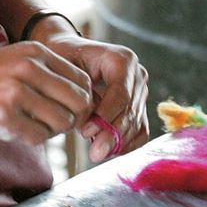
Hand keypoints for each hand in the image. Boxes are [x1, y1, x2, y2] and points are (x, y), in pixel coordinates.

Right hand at [0, 41, 92, 144]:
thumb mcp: (13, 60)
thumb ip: (45, 71)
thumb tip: (80, 96)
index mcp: (33, 51)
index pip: (80, 78)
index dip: (83, 99)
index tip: (73, 109)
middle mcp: (28, 67)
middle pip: (77, 101)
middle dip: (73, 117)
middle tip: (58, 123)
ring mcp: (16, 91)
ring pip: (61, 121)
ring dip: (52, 130)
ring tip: (34, 125)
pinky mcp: (5, 115)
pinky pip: (38, 136)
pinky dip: (33, 138)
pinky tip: (17, 129)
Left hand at [37, 29, 148, 162]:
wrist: (71, 53)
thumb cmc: (65, 56)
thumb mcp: (66, 65)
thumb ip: (77, 92)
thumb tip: (89, 126)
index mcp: (122, 59)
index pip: (121, 94)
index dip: (105, 117)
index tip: (85, 132)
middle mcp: (137, 73)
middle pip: (130, 111)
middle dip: (111, 135)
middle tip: (93, 153)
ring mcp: (141, 90)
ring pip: (136, 123)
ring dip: (117, 142)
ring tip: (96, 153)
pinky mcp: (140, 106)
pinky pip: (141, 131)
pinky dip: (127, 143)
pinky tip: (109, 150)